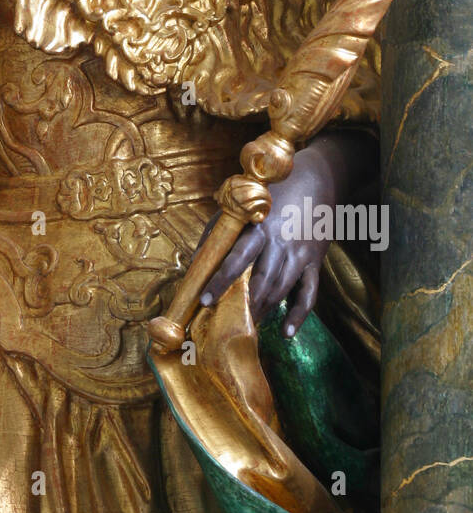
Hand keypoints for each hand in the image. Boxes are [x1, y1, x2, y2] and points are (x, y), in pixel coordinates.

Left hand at [197, 138, 345, 337]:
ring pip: (281, 289)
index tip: (204, 300)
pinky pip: (309, 294)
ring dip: (263, 310)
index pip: (236, 258)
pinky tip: (287, 333)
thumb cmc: (270, 194)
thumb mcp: (241, 205)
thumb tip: (195, 263)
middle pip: (261, 280)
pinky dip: (298, 315)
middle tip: (229, 323)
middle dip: (244, 304)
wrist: (317, 179)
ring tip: (248, 325)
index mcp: (259, 226)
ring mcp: (300, 253)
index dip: (220, 280)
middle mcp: (280, 241)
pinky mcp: (315, 261)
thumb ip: (218, 231)